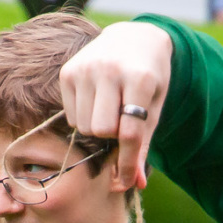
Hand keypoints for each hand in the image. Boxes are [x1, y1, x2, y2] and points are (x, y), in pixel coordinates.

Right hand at [60, 21, 174, 189]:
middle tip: (121, 123)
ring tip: (109, 110)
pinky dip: (84, 117)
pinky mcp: (68, 71)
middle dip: (112, 136)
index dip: (128, 163)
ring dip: (97, 128)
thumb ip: (144, 145)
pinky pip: (71, 116)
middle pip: (102, 130)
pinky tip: (96, 101)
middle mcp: (110, 69)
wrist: (134, 38)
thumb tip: (136, 184)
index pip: (130, 132)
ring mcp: (86, 68)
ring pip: (84, 126)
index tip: (127, 182)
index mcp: (140, 78)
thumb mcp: (154, 108)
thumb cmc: (149, 79)